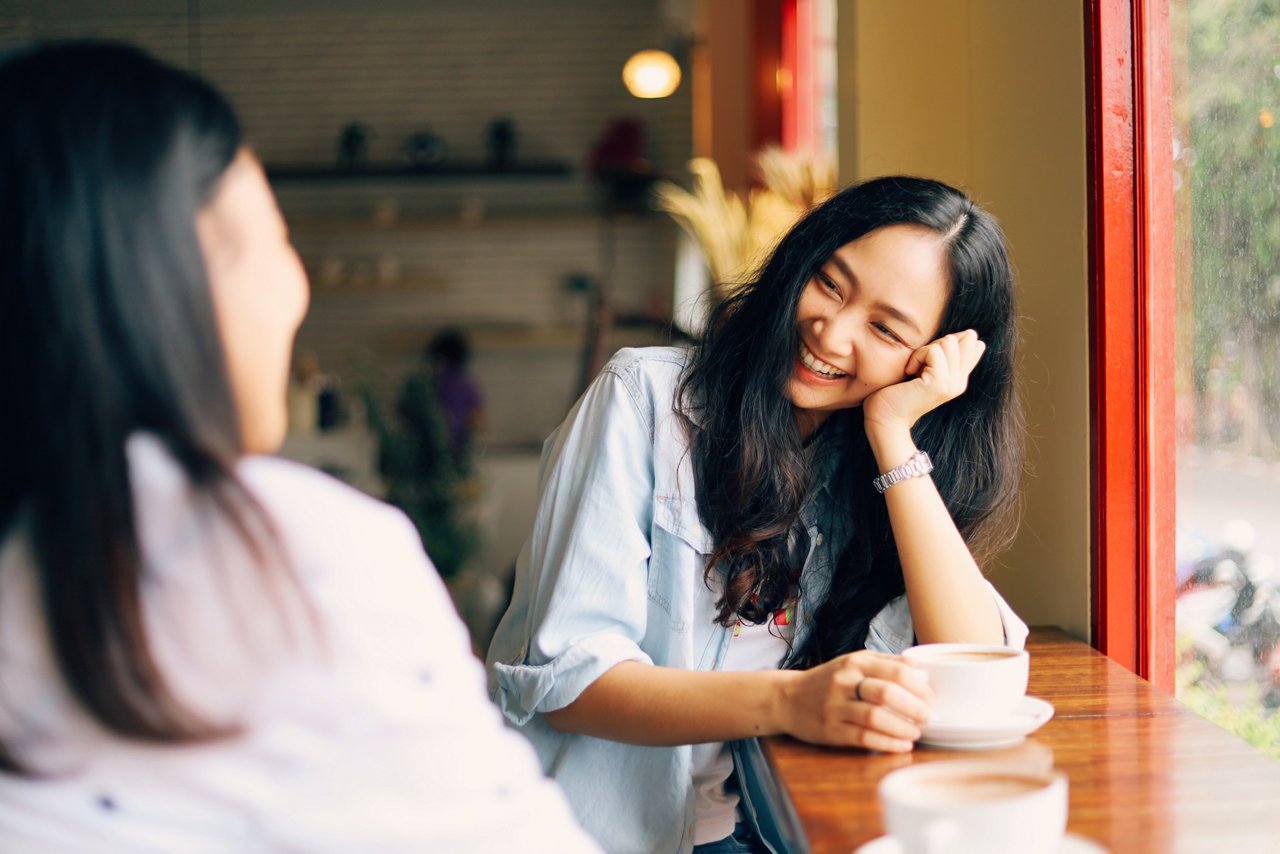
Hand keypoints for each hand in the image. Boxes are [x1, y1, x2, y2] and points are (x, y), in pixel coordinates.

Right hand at [780, 651, 932, 751]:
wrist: (788, 698)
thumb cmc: (827, 681)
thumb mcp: (852, 662)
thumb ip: (884, 662)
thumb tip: (918, 666)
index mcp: (854, 662)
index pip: (895, 671)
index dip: (919, 687)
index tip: (931, 698)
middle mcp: (844, 682)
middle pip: (886, 693)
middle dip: (914, 708)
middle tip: (928, 718)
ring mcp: (835, 706)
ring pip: (875, 718)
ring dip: (902, 728)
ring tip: (916, 733)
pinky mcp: (830, 730)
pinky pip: (863, 738)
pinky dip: (887, 743)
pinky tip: (901, 745)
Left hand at [862, 330, 985, 438]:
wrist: (886, 419)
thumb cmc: (896, 393)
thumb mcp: (925, 368)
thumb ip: (944, 354)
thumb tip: (970, 333)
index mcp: (959, 379)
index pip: (975, 346)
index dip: (952, 341)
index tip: (928, 360)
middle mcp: (960, 382)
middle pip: (962, 339)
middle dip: (934, 344)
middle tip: (918, 366)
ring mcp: (952, 383)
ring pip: (948, 342)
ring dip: (925, 350)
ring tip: (914, 370)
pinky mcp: (940, 382)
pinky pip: (934, 350)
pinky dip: (917, 356)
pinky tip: (909, 372)